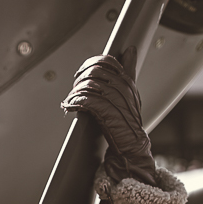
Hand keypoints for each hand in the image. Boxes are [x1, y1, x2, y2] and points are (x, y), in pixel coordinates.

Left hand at [61, 46, 155, 185]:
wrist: (132, 152)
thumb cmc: (126, 127)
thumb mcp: (128, 97)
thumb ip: (126, 76)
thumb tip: (129, 51)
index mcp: (128, 84)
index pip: (109, 62)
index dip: (91, 64)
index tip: (81, 74)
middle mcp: (124, 91)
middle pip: (97, 72)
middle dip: (80, 78)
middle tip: (73, 88)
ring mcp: (117, 103)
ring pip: (91, 86)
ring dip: (75, 92)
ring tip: (70, 100)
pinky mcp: (109, 116)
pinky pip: (89, 102)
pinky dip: (76, 102)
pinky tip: (70, 106)